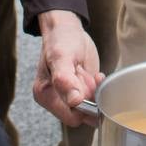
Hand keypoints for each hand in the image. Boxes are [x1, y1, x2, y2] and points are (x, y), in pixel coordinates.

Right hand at [34, 10, 103, 127]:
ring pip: (91, 109)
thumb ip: (64, 79)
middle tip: (86, 74)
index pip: (71, 117)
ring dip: (97, 92)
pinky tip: (96, 76)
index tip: (86, 83)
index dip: (84, 104)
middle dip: (90, 95)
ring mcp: (70, 97)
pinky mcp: (81, 92)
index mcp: (45, 95)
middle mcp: (56, 100)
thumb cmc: (60, 39)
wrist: (67, 29)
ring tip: (90, 74)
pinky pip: (96, 101)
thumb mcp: (61, 55)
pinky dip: (100, 88)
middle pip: (83, 114)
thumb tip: (74, 101)